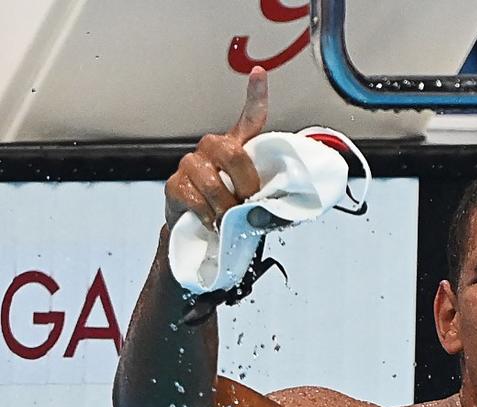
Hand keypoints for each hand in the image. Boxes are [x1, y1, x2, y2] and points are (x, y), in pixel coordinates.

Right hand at [164, 67, 268, 229]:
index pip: (249, 118)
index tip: (259, 74)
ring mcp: (190, 164)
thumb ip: (262, 194)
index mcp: (236, 148)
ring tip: (229, 217)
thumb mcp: (250, 198)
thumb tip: (268, 204)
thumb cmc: (229, 209)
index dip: (255, 95)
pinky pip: (195, 198)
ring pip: (212, 182)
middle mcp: (211, 149)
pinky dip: (208, 215)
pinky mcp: (174, 184)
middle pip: (232, 154)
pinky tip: (211, 220)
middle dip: (246, 183)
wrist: (198, 229)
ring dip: (225, 206)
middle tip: (249, 203)